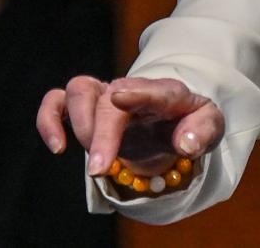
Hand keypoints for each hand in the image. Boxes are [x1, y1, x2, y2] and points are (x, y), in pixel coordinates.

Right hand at [37, 76, 224, 180]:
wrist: (171, 120)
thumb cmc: (190, 122)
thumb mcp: (209, 125)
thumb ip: (203, 132)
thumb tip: (186, 144)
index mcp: (166, 93)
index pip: (153, 90)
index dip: (136, 93)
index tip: (118, 99)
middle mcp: (131, 89)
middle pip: (108, 99)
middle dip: (101, 134)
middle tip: (101, 169)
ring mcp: (106, 96)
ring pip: (80, 90)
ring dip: (78, 123)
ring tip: (91, 156)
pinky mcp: (87, 108)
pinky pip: (57, 102)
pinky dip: (49, 119)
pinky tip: (58, 147)